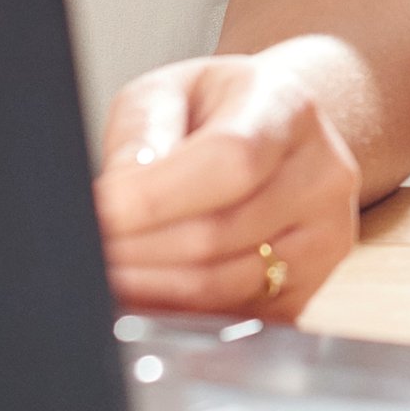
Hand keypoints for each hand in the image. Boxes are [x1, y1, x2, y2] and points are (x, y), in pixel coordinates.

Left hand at [95, 50, 362, 318]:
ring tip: (107, 275)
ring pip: (223, 286)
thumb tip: (115, 201)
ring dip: (151, 289)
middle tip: (85, 251)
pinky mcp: (312, 286)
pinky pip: (236, 317)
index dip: (157, 198)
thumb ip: (140, 137)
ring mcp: (325, 236)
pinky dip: (179, 314)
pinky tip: (146, 297)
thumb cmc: (216, 109)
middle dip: (136, 250)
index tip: (100, 213)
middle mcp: (322, 174)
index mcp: (287, 108)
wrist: (278, 131)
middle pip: (218, 234)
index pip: (230, 161)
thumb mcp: (167, 93)